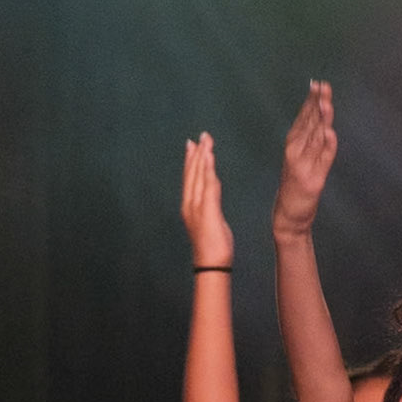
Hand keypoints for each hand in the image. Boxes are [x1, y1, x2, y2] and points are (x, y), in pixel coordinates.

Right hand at [181, 132, 233, 267]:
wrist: (210, 264)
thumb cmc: (212, 248)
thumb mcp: (211, 224)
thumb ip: (210, 210)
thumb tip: (212, 204)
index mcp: (190, 206)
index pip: (190, 179)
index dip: (192, 161)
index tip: (194, 146)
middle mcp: (190, 204)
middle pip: (193, 173)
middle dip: (197, 153)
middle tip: (202, 136)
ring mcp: (197, 206)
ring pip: (199, 175)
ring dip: (203, 156)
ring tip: (206, 140)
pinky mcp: (207, 209)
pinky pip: (208, 183)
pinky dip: (208, 168)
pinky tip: (209, 156)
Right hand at [274, 81, 336, 237]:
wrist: (289, 214)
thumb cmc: (296, 185)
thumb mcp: (302, 158)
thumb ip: (312, 139)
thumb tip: (323, 118)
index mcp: (292, 143)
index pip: (304, 117)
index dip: (311, 100)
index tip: (319, 83)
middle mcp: (296, 151)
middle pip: (309, 123)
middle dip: (317, 104)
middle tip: (324, 87)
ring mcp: (303, 165)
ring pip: (315, 138)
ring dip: (321, 120)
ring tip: (326, 102)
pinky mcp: (312, 180)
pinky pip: (322, 160)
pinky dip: (326, 146)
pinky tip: (329, 132)